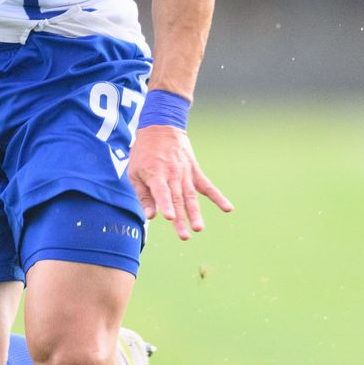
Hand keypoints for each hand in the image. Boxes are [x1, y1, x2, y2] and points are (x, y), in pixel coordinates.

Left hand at [128, 124, 232, 240]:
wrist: (161, 128)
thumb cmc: (143, 153)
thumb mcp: (135, 172)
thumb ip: (143, 195)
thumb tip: (151, 216)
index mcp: (155, 173)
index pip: (161, 192)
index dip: (165, 204)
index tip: (169, 217)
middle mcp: (172, 174)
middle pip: (177, 200)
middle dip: (181, 219)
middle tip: (184, 236)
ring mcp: (185, 173)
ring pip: (191, 197)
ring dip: (195, 214)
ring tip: (199, 228)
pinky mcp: (195, 171)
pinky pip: (207, 186)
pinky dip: (218, 197)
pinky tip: (228, 208)